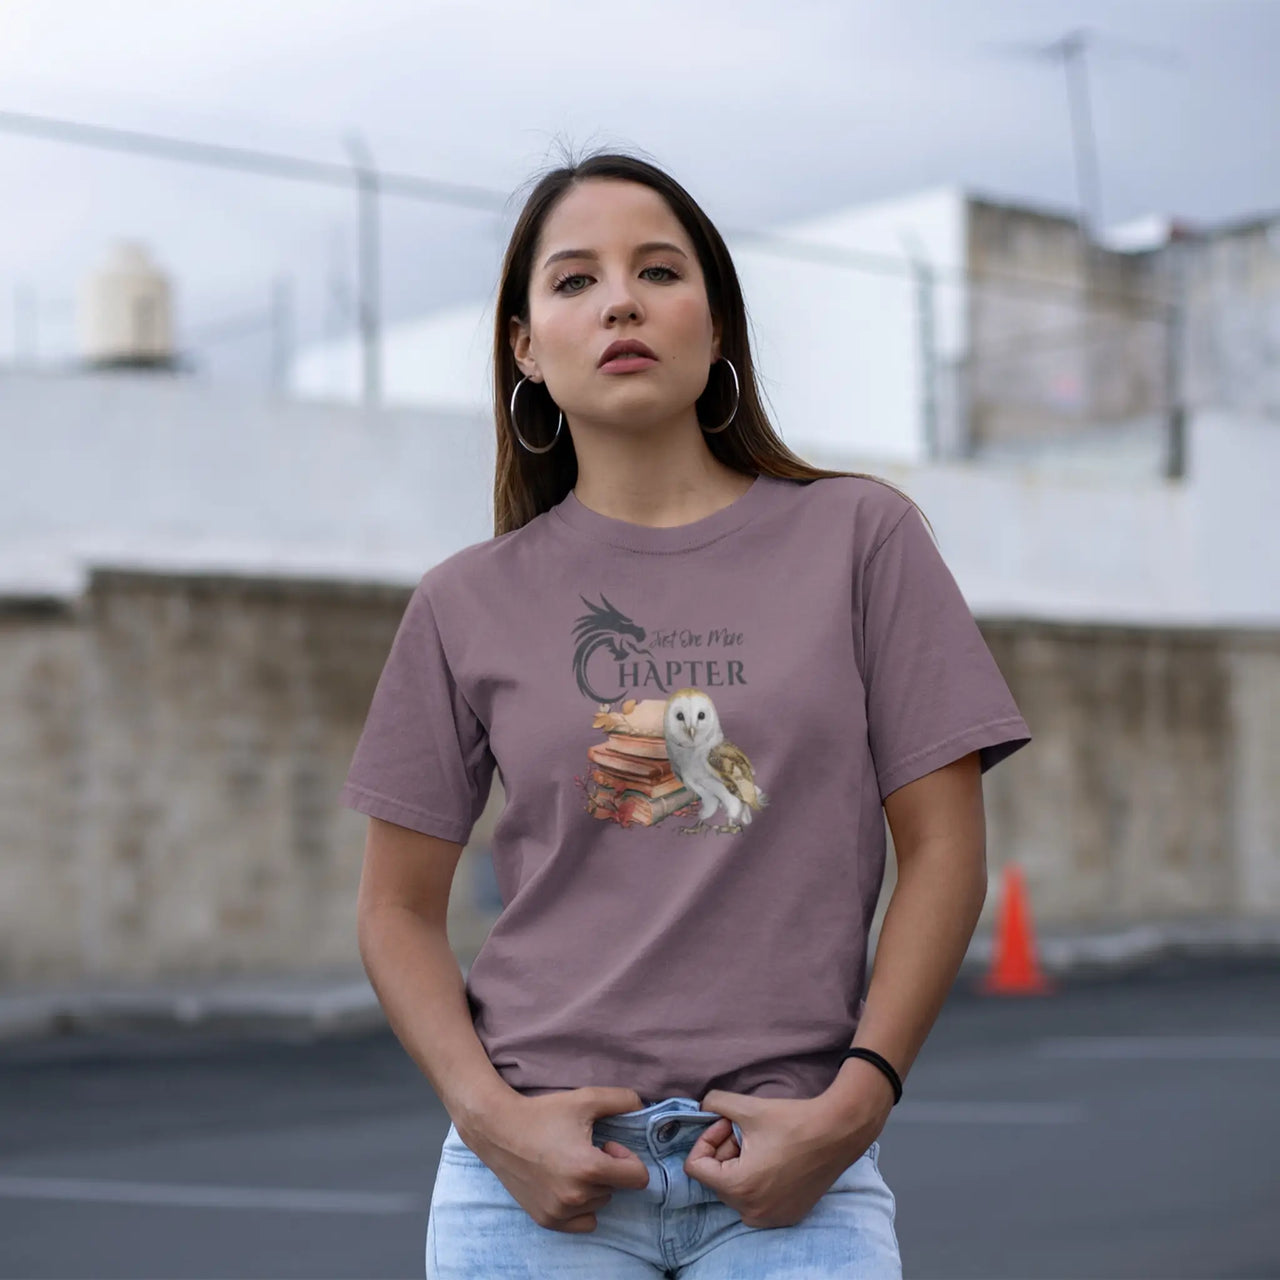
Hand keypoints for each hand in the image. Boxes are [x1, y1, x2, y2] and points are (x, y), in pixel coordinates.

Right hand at [458, 1086, 651, 1233]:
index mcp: (589, 1169)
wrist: (498, 1130)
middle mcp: (576, 1196)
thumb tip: (645, 1107)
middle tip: (582, 1150)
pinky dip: (581, 1206)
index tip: (608, 1146)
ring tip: (569, 1164)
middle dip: (607, 1169)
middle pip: (616, 1188)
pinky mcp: (546, 1220)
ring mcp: (560, 1212)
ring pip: (599, 1203)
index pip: (638, 1178)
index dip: (628, 1159)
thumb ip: (623, 1100)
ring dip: (592, 1186)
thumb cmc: (543, 1113)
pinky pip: (583, 1222)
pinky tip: (564, 1183)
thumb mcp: (586, 1099)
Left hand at [684, 1088, 883, 1228]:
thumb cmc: (792, 1120)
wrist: (838, 1131)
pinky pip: (755, 1201)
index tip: (728, 1124)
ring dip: (739, 1165)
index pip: (695, 1167)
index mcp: (738, 1187)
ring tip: (760, 1144)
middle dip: (725, 1151)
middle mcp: (751, 1212)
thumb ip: (713, 1103)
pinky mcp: (787, 1217)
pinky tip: (774, 1159)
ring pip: (735, 1190)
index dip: (707, 1140)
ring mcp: (771, 1218)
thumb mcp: (746, 1106)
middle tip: (745, 1131)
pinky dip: (757, 1181)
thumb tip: (700, 1107)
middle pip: (716, 1179)